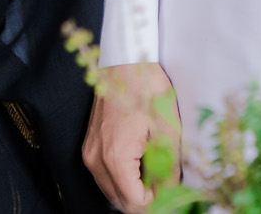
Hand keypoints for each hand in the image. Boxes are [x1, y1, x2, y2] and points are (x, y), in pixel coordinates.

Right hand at [83, 62, 180, 212]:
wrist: (124, 61)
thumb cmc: (148, 88)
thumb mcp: (168, 128)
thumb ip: (169, 168)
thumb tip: (171, 194)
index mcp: (115, 158)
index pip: (134, 203)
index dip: (156, 201)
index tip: (170, 186)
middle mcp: (96, 160)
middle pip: (121, 202)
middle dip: (145, 199)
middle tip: (165, 182)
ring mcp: (89, 153)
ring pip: (112, 191)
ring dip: (133, 190)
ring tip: (154, 169)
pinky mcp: (89, 146)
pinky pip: (106, 176)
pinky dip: (123, 178)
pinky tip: (140, 162)